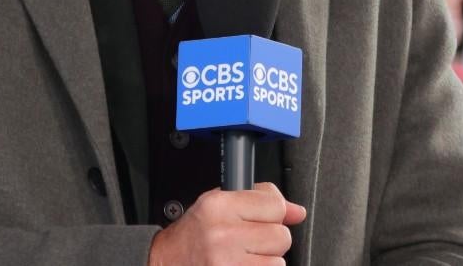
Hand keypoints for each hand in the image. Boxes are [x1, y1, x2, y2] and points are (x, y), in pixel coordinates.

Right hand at [146, 183, 305, 265]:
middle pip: (281, 236)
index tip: (262, 219)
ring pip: (278, 262)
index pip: (275, 204)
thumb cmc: (192, 238)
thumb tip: (297, 212)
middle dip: (269, 241)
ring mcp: (227, 263)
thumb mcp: (218, 208)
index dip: (272, 213)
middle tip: (248, 242)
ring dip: (265, 262)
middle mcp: (222, 234)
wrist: (164, 264)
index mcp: (218, 206)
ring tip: (242, 258)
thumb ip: (258, 203)